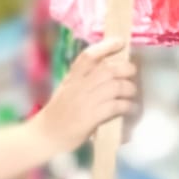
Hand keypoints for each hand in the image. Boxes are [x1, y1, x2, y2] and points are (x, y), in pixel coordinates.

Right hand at [31, 39, 137, 153]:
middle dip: (125, 69)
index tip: (120, 42)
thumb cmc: (58, 115)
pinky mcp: (91, 117)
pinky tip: (130, 109)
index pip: (89, 56)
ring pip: (115, 86)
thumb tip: (108, 72)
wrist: (45, 136)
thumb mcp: (67, 90)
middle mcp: (79, 86)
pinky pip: (116, 106)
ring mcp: (85, 101)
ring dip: (129, 89)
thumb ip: (83, 80)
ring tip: (132, 94)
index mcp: (72, 78)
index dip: (106, 46)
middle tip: (132, 73)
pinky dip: (127, 106)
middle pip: (108, 70)